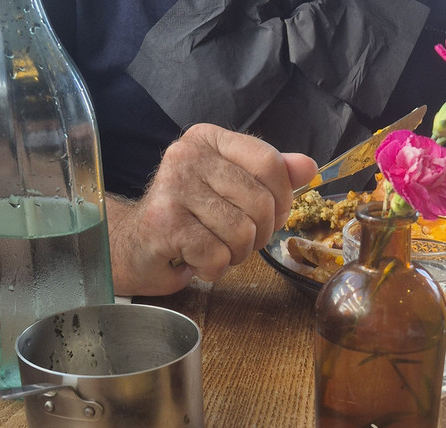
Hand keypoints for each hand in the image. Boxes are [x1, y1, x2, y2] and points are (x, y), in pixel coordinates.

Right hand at [109, 124, 316, 295]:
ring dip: (235, 254)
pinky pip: (217, 255)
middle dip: (258, 234)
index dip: (282, 199)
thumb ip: (270, 176)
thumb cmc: (190, 219)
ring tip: (214, 249)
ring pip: (242, 232)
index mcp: (209, 140)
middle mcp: (187, 156)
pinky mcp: (164, 223)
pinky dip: (214, 269)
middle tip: (236, 241)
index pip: (269, 162)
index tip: (270, 217)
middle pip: (260, 201)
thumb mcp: (232, 189)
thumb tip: (309, 168)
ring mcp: (173, 187)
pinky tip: (197, 261)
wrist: (136, 247)